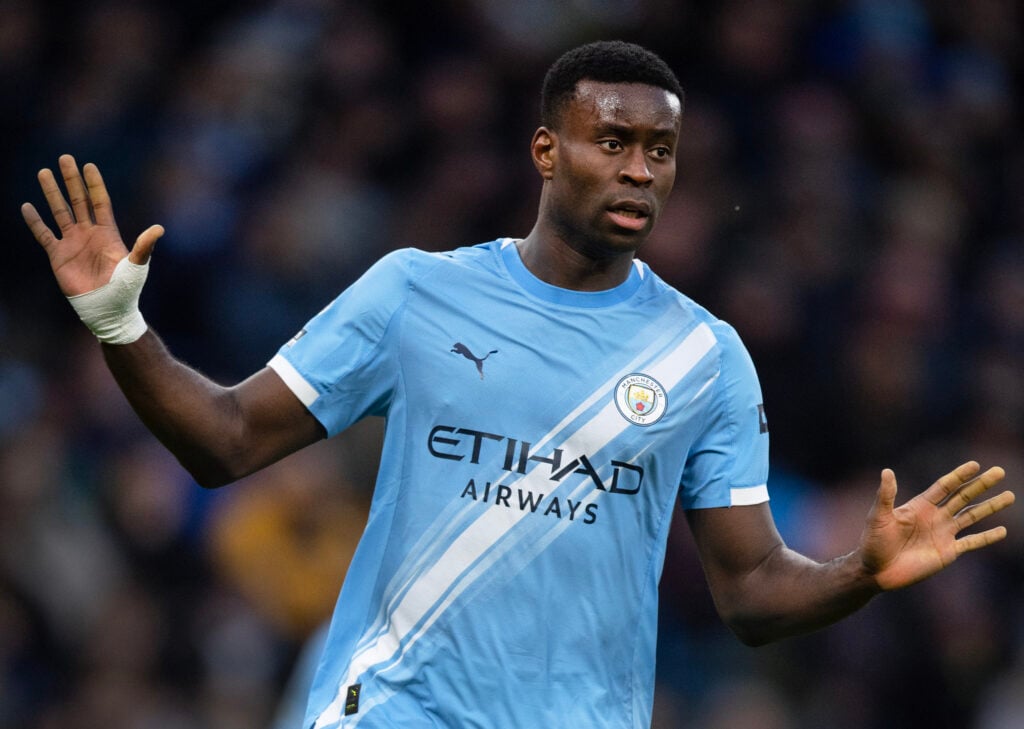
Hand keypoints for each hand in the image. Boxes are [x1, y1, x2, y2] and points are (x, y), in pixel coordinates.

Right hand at [21, 154, 163, 296]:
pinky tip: (27, 206)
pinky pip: (44, 234)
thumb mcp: (137, 265)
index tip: (89, 165)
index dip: (95, 184)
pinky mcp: (58, 255)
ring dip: (51, 193)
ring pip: (60, 212)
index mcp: (108, 233)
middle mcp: (89, 233)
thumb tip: (159, 228)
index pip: (100, 202)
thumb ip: (144, 246)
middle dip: (71, 180)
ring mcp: (73, 243)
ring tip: (43, 172)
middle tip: (64, 158)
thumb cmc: (125, 289)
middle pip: (78, 200)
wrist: (106, 309)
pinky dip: (35, 221)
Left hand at [860, 461, 1014, 590]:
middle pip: (963, 496)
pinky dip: (987, 537)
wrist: (876, 570)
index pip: (944, 486)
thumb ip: (886, 495)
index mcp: (920, 506)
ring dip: (990, 506)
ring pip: (972, 516)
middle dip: (981, 484)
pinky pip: (972, 542)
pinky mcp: (948, 552)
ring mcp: (943, 534)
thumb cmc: (873, 542)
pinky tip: (1002, 531)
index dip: (959, 475)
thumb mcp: (879, 516)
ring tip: (1009, 495)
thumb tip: (887, 471)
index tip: (975, 464)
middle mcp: (935, 517)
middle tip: (999, 471)